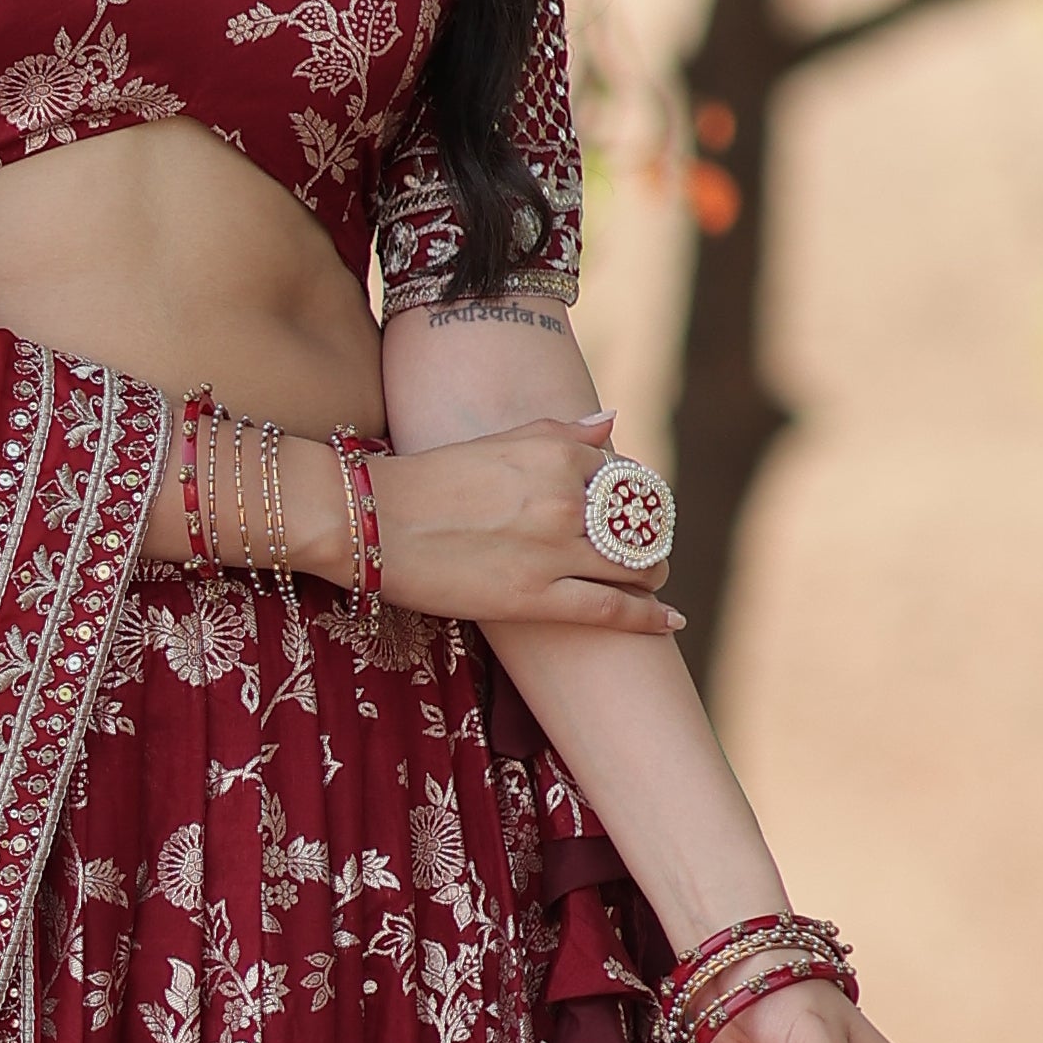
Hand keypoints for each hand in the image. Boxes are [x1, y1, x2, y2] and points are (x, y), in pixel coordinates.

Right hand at [358, 411, 681, 638]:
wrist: (372, 520)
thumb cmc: (428, 477)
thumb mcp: (500, 439)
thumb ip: (561, 431)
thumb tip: (612, 422)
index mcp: (559, 453)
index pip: (629, 479)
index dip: (639, 501)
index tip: (638, 516)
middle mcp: (566, 498)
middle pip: (639, 523)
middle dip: (651, 540)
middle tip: (649, 553)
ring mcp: (554, 549)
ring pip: (635, 567)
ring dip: (652, 576)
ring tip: (652, 583)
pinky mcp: (537, 597)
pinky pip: (611, 609)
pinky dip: (648, 617)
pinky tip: (669, 620)